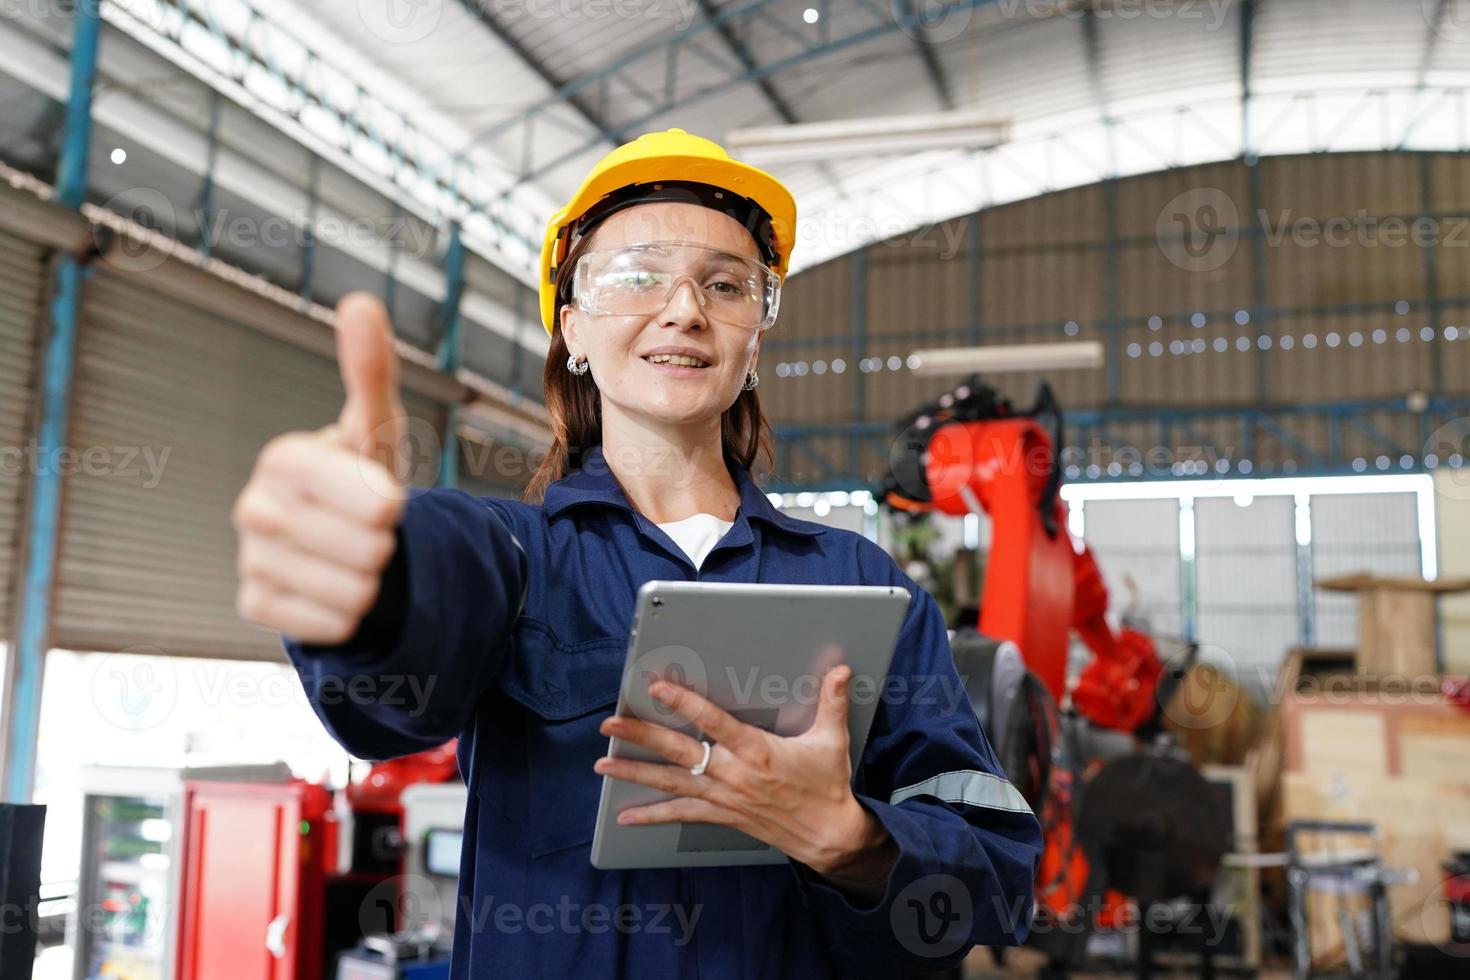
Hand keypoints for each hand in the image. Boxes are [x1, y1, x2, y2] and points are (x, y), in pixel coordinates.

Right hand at [232, 292, 409, 643]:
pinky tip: (339, 589)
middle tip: (372, 532)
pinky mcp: (255, 606)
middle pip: (368, 550)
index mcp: (285, 459)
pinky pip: (329, 623)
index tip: (390, 499)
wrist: (342, 541)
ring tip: (359, 558)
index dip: (391, 505)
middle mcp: (254, 507)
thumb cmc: (362, 477)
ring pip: (352, 592)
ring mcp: (251, 558)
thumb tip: (360, 302)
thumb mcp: (375, 426)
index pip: (372, 500)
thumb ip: (370, 370)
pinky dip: (350, 615)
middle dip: (387, 545)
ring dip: (373, 582)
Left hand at [593, 665, 898, 895]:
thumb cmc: (826, 787)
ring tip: (602, 763)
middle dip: (641, 736)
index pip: (713, 722)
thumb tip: (840, 670)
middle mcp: (733, 774)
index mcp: (757, 751)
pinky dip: (651, 815)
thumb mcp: (832, 740)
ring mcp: (723, 797)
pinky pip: (680, 814)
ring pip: (671, 781)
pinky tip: (626, 815)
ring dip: (635, 772)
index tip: (658, 688)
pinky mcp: (721, 814)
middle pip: (678, 750)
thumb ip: (832, 702)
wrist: (828, 836)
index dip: (684, 703)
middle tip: (610, 724)